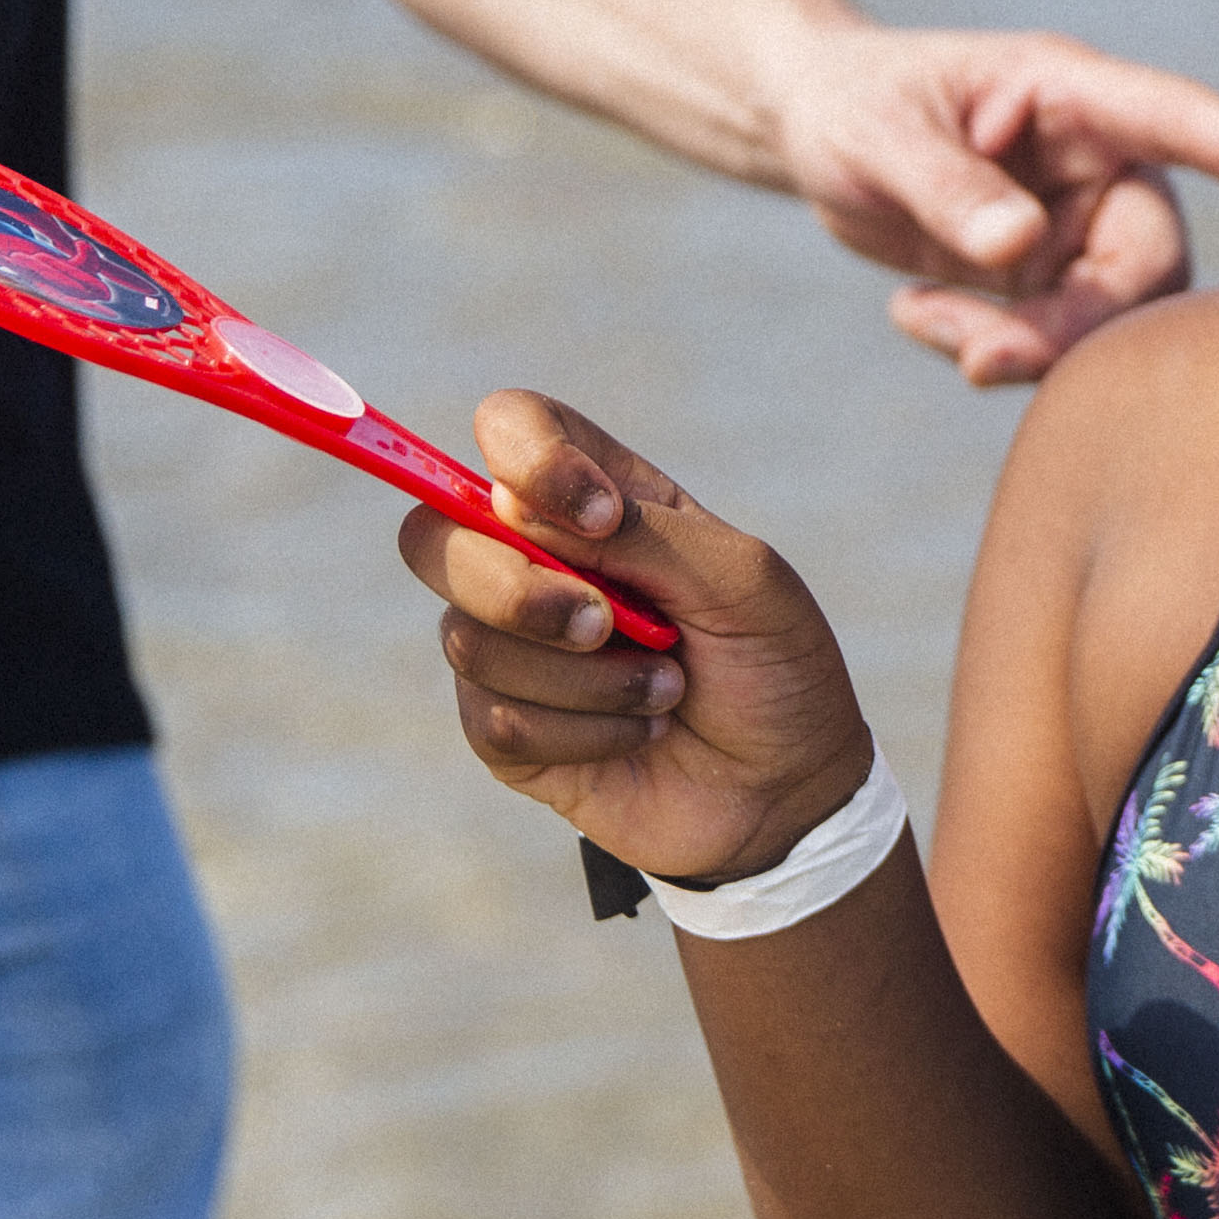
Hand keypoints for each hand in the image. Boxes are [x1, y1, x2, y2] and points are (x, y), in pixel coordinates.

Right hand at [402, 391, 882, 883]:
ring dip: (588, 679)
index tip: (595, 516)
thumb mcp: (742, 580)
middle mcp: (536, 560)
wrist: (785, 791)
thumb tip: (515, 506)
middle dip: (520, 591)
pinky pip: (496, 719)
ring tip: (667, 692)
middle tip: (606, 624)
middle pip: (433, 534)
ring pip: (470, 640)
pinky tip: (640, 732)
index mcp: (599, 500)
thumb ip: (642, 529)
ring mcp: (513, 645)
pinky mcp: (506, 728)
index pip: (510, 427)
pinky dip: (585, 731)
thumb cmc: (776, 667)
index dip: (525, 457)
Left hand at [763, 24, 1218, 387]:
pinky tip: (913, 312)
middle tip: (979, 361)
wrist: (818, 131)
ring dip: (1025, 346)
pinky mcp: (1055, 278)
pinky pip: (1055, 342)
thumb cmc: (851, 104)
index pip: (1178, 119)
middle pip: (1150, 262)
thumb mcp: (877, 136)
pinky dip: (986, 346)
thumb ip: (945, 186)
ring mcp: (1084, 225)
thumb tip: (1019, 247)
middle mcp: (1100, 162)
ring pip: (1109, 319)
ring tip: (921, 318)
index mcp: (1074, 95)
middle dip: (1078, 325)